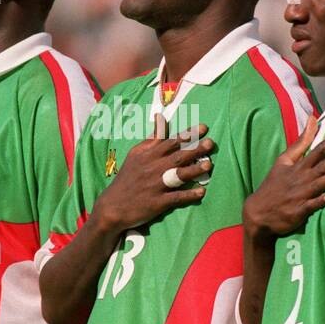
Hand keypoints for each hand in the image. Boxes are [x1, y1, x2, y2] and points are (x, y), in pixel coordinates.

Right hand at [94, 114, 210, 232]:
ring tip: (209, 165)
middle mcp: (152, 168)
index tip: (203, 128)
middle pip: (177, 156)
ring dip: (194, 170)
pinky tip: (201, 192)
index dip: (188, 134)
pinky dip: (189, 195)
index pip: (170, 142)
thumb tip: (160, 117)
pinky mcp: (158, 202)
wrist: (113, 206)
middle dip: (195, 149)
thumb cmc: (127, 178)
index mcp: (147, 155)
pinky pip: (176, 197)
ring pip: (178, 175)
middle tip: (211, 143)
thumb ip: (152, 138)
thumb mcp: (136, 155)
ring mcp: (156, 186)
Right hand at [243, 115, 324, 240]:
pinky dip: (321, 201)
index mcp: (299, 166)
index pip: (319, 149)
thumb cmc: (274, 184)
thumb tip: (313, 119)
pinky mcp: (299, 211)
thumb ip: (301, 142)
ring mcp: (301, 195)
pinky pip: (312, 205)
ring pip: (320, 184)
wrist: (259, 211)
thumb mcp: (284, 160)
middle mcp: (302, 178)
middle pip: (323, 165)